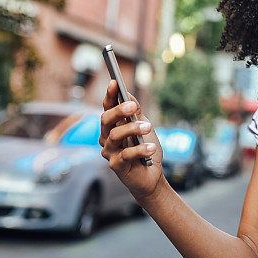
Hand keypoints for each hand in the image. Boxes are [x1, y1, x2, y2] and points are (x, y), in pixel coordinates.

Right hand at [100, 80, 163, 202]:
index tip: (114, 82)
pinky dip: (140, 149)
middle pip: (106, 120)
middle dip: (118, 111)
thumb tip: (129, 95)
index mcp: (113, 126)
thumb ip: (137, 112)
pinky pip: (126, 154)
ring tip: (148, 127)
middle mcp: (107, 138)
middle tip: (132, 106)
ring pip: (115, 136)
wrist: (152, 175)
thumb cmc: (146, 149)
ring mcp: (110, 152)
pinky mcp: (116, 166)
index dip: (109, 95)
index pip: (107, 108)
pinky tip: (151, 147)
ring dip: (133, 129)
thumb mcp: (144, 127)